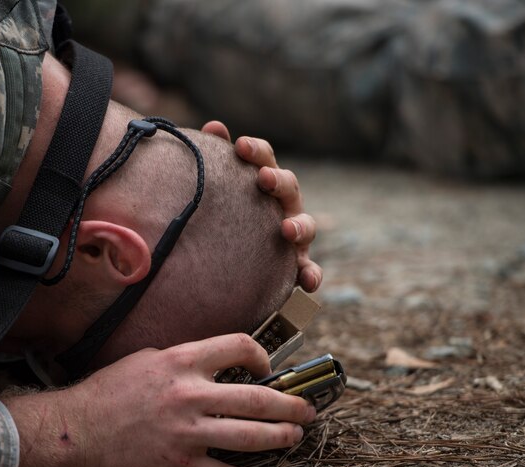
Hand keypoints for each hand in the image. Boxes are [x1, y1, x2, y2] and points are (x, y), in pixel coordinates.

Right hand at [2, 334, 315, 466]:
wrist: (78, 429)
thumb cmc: (109, 390)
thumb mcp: (148, 358)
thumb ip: (185, 359)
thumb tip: (218, 362)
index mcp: (181, 361)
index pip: (238, 347)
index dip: (261, 356)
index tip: (267, 367)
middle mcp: (189, 395)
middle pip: (258, 398)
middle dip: (291, 405)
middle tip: (306, 410)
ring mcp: (186, 432)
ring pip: (251, 437)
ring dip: (281, 438)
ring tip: (295, 437)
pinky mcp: (179, 464)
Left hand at [201, 121, 322, 291]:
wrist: (234, 265)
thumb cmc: (231, 217)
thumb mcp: (224, 191)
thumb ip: (219, 160)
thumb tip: (213, 126)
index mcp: (266, 184)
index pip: (265, 160)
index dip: (256, 151)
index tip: (239, 145)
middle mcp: (285, 206)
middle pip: (289, 187)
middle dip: (279, 181)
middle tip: (264, 178)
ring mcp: (295, 236)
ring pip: (306, 227)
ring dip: (299, 226)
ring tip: (286, 229)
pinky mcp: (298, 266)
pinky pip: (309, 271)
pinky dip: (311, 275)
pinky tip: (308, 282)